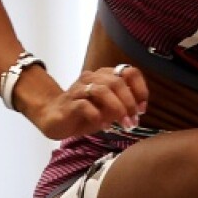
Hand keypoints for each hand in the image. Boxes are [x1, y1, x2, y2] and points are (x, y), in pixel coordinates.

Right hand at [30, 63, 149, 139]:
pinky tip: (103, 126)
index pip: (129, 72)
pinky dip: (97, 116)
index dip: (140, 89)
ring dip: (117, 108)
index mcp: (105, 76)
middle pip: (117, 82)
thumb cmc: (85, 113)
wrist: (55, 119)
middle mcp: (92, 78)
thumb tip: (138, 110)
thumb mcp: (109, 110)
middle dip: (129, 103)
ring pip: (102, 90)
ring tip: (123, 124)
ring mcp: (78, 89)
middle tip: (132, 120)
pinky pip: (85, 105)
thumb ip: (123, 106)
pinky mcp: (68, 103)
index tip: (142, 108)